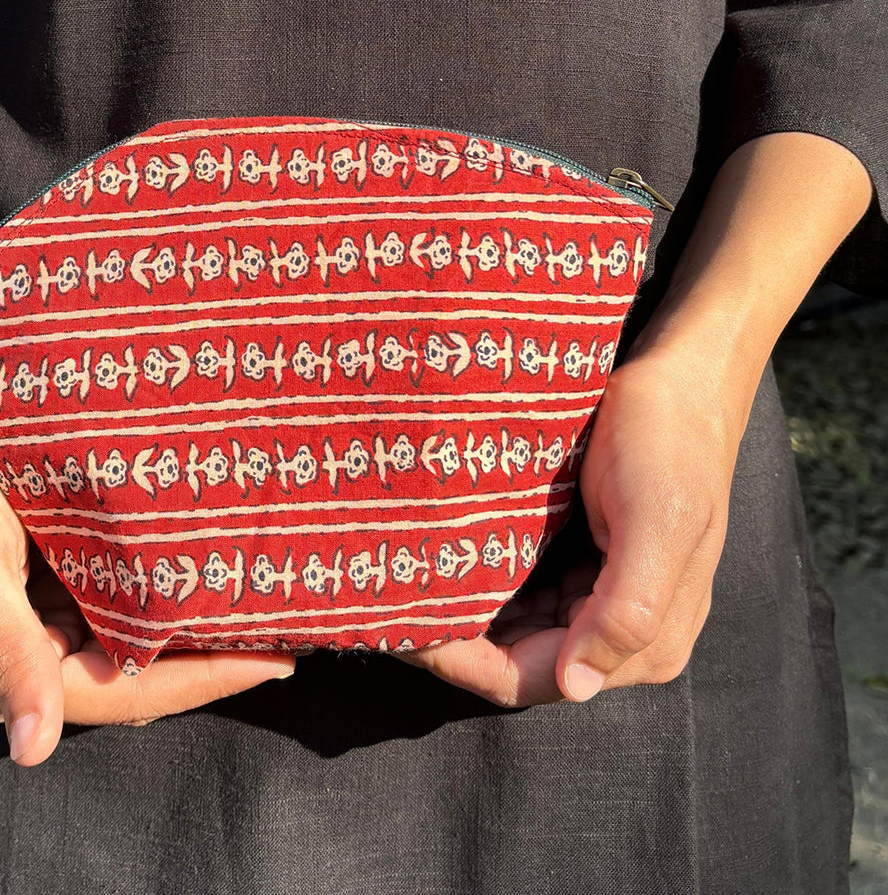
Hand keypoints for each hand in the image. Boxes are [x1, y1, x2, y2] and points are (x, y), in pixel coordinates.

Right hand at [0, 429, 294, 766]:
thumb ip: (1, 651)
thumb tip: (34, 750)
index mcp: (5, 672)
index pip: (121, 696)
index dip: (201, 683)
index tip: (275, 662)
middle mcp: (32, 653)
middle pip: (139, 676)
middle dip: (212, 659)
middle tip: (290, 628)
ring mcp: (46, 616)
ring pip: (137, 639)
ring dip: (196, 623)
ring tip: (268, 601)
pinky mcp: (57, 576)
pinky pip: (125, 595)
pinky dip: (170, 587)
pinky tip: (214, 564)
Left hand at [397, 339, 742, 705]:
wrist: (686, 383)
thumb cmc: (668, 442)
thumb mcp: (653, 519)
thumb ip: (628, 608)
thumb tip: (576, 686)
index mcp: (647, 640)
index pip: (531, 679)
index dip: (463, 664)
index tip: (403, 630)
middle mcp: (624, 632)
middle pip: (517, 661)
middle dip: (454, 641)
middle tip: (384, 606)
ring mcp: (603, 597)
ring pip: (515, 629)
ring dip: (464, 614)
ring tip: (400, 585)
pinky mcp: (587, 563)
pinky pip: (524, 593)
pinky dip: (483, 584)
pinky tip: (442, 560)